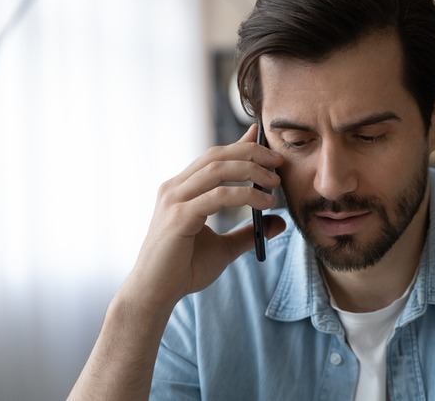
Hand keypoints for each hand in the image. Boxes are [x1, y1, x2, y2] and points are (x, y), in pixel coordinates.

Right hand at [126, 124, 285, 311]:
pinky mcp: (179, 217)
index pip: (213, 157)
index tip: (263, 139)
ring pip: (217, 169)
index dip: (239, 144)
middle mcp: (174, 189)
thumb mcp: (224, 248)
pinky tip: (265, 203)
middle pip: (216, 156)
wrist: (155, 294)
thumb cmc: (183, 270)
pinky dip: (245, 195)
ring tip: (275, 181)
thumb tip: (279, 222)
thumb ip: (248, 233)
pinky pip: (218, 196)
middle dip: (251, 152)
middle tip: (279, 160)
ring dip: (251, 170)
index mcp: (181, 190)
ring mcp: (174, 200)